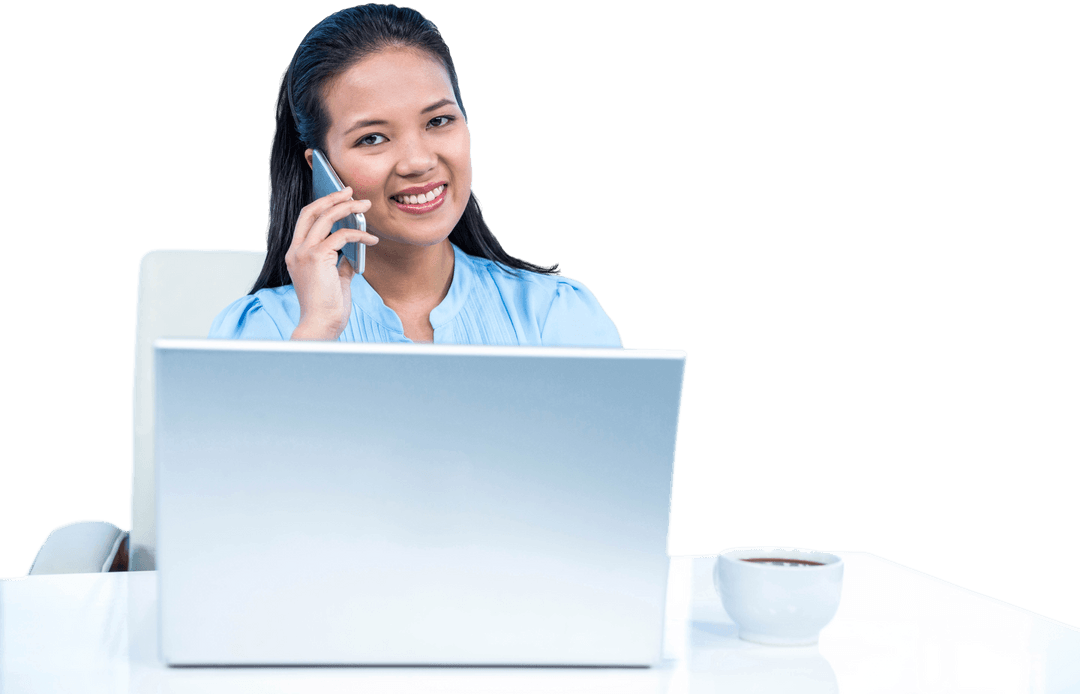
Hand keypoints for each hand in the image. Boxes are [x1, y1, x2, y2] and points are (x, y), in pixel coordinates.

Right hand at [286, 187, 377, 339]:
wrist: (322, 324)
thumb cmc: (328, 307)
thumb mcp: (334, 278)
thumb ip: (339, 262)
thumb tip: (353, 249)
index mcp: (296, 254)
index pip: (306, 219)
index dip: (322, 204)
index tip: (340, 196)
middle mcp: (295, 250)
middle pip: (311, 211)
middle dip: (333, 197)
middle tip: (352, 191)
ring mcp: (303, 253)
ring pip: (325, 217)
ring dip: (348, 208)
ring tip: (365, 206)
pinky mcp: (316, 258)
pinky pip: (341, 236)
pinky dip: (359, 234)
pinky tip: (372, 240)